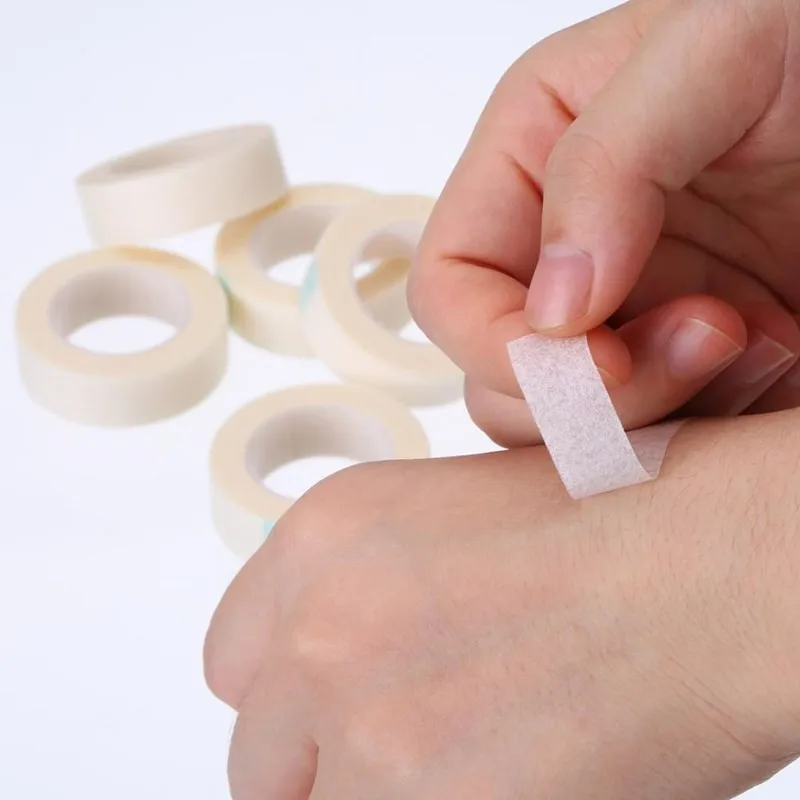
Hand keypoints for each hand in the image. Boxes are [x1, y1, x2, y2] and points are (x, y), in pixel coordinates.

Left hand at [205, 412, 799, 797]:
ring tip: (469, 767)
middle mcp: (322, 626)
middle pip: (262, 755)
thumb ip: (375, 597)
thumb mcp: (453, 523)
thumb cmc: (620, 519)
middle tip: (408, 753)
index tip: (323, 719)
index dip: (286, 702)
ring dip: (377, 797)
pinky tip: (506, 782)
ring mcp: (366, 723)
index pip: (232, 665)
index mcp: (322, 538)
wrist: (714, 562)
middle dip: (325, 765)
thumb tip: (348, 672)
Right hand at [409, 0, 799, 446]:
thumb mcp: (711, 51)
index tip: (598, 357)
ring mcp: (624, 313)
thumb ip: (604, 164)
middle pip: (503, 378)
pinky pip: (657, 434)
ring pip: (574, 422)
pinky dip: (714, 422)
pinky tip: (778, 348)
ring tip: (758, 333)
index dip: (499, 344)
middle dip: (592, 389)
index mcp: (528, 164)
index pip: (449, 289)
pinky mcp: (684, 359)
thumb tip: (552, 308)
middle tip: (711, 333)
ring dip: (663, 408)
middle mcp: (560, 251)